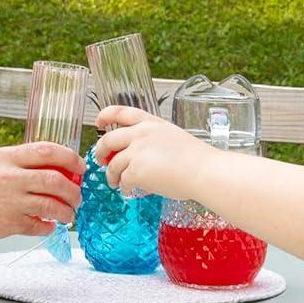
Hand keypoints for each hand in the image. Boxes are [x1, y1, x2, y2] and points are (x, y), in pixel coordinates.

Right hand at [0, 141, 85, 242]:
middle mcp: (11, 177)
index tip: (80, 167)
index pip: (49, 151)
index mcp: (7, 158)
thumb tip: (46, 167)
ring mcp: (10, 202)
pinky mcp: (7, 224)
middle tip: (77, 197)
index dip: (71, 158)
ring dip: (66, 212)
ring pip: (53, 206)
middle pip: (57, 181)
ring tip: (68, 215)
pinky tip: (48, 226)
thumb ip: (16, 163)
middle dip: (74, 191)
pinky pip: (39, 226)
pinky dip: (48, 227)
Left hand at [93, 107, 211, 201]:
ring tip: (116, 183)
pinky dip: (123, 187)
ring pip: (113, 164)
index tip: (99, 122)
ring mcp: (137, 152)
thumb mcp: (173, 136)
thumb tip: (139, 153)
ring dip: (111, 175)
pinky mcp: (136, 171)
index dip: (105, 115)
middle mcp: (141, 134)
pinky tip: (128, 191)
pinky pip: (122, 180)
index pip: (121, 111)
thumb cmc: (196, 159)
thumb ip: (152, 139)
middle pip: (108, 139)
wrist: (204, 172)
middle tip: (101, 160)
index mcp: (151, 123)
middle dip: (100, 151)